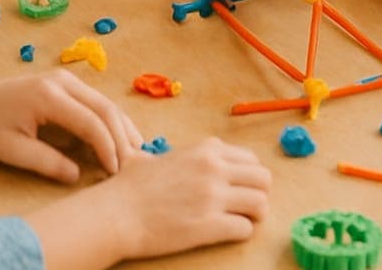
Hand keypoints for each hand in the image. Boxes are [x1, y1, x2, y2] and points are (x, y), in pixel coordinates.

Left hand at [0, 70, 141, 181]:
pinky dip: (109, 121)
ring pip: (104, 102)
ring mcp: (65, 79)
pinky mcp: (64, 84)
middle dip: (122, 137)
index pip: (91, 121)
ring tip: (134, 153)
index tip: (115, 172)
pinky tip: (117, 139)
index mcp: (49, 95)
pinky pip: (94, 101)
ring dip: (120, 127)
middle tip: (132, 166)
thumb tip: (78, 176)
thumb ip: (47, 162)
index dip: (108, 148)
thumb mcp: (13, 150)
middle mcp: (62, 80)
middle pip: (104, 107)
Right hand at [97, 139, 271, 260]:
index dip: (248, 175)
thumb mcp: (165, 157)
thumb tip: (196, 162)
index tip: (240, 187)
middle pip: (263, 179)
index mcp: (206, 150)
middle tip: (246, 206)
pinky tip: (227, 232)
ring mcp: (214, 197)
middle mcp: (214, 169)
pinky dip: (240, 232)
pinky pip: (245, 229)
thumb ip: (188, 156)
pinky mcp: (210, 226)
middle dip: (258, 194)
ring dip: (254, 214)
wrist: (118, 212)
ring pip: (261, 203)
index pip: (250, 159)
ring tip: (240, 220)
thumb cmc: (133, 186)